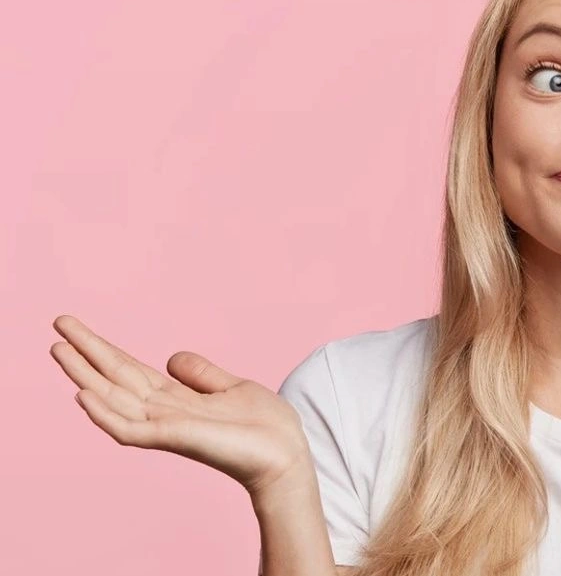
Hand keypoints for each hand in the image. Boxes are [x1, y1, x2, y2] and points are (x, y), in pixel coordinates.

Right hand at [49, 314, 312, 496]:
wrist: (286, 454)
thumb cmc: (264, 427)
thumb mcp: (232, 387)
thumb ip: (201, 374)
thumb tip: (171, 357)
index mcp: (176, 398)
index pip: (130, 370)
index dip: (104, 349)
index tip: (77, 328)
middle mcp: (164, 412)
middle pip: (115, 378)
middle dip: (86, 353)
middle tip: (57, 323)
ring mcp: (165, 427)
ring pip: (113, 400)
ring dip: (85, 376)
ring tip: (59, 349)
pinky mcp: (173, 439)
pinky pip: (129, 430)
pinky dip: (104, 414)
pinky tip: (83, 394)